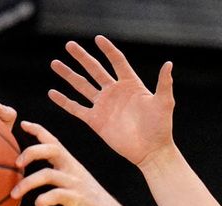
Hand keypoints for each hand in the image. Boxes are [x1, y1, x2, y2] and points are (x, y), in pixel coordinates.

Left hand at [11, 121, 136, 205]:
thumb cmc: (92, 205)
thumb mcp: (76, 185)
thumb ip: (60, 178)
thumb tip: (39, 178)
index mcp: (72, 164)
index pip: (54, 141)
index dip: (38, 130)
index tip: (23, 124)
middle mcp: (74, 170)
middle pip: (51, 149)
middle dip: (30, 152)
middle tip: (16, 164)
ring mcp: (76, 184)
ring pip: (48, 174)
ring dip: (27, 183)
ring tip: (14, 194)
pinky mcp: (78, 199)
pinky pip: (57, 195)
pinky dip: (44, 199)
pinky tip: (38, 205)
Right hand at [49, 35, 174, 167]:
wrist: (151, 151)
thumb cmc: (160, 127)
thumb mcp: (164, 103)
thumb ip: (164, 83)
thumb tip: (168, 63)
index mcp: (130, 84)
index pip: (117, 61)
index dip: (108, 50)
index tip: (98, 39)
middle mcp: (114, 92)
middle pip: (95, 70)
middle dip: (82, 58)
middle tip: (69, 45)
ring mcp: (104, 106)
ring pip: (82, 86)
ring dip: (69, 75)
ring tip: (55, 63)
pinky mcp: (96, 121)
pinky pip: (76, 109)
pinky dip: (64, 101)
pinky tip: (52, 92)